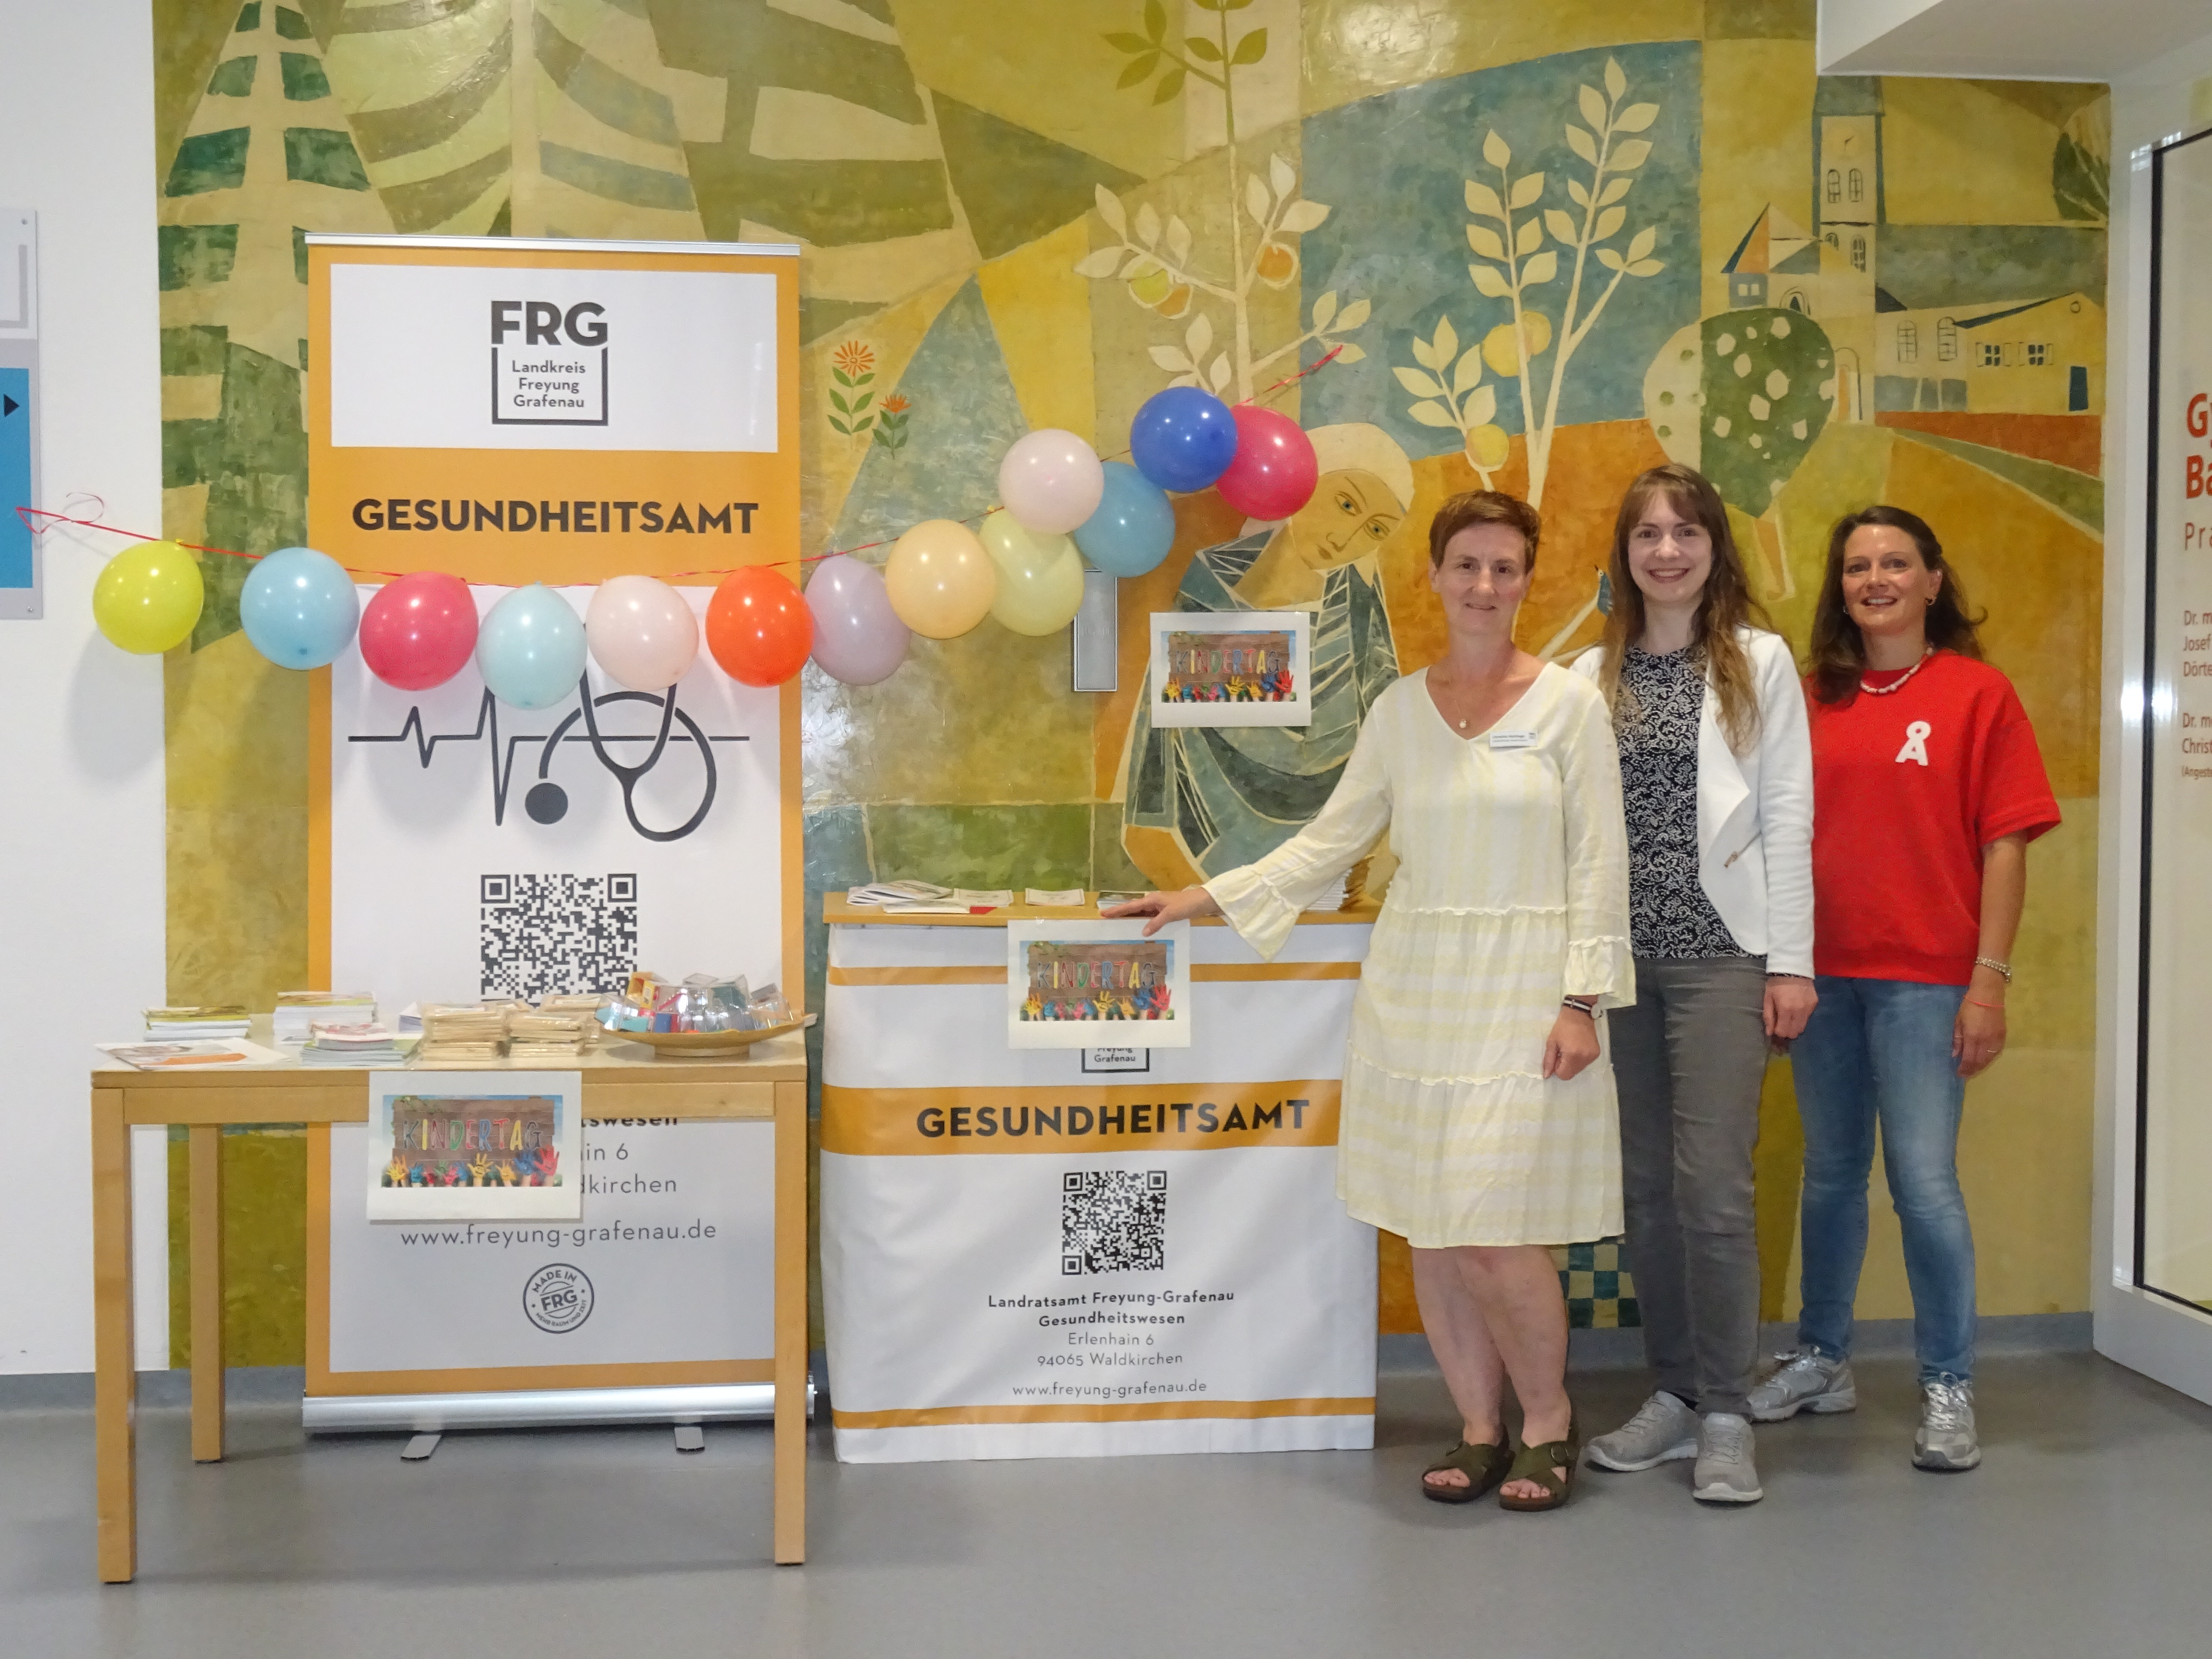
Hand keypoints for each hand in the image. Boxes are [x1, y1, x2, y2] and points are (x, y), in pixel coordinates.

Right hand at [1100, 886, 1222, 937]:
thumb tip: (1142, 932)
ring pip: (1140, 914)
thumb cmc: (1186, 905)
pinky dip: (1142, 923)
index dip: (1117, 910)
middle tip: (1105, 920)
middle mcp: (1153, 902)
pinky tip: (1139, 930)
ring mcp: (1158, 907)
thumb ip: (1156, 923)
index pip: (1130, 906)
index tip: (1103, 913)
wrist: (1203, 902)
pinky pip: (1149, 918)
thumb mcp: (1171, 914)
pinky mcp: (1164, 912)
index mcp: (1152, 899)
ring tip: (1117, 927)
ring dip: (1130, 919)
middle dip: (1119, 914)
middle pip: (1132, 909)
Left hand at [1543, 1005, 1599, 1080]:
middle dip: (1564, 1066)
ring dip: (1572, 1063)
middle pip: (1572, 1074)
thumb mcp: (1551, 1042)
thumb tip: (1546, 1075)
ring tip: (1570, 1048)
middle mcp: (1585, 1058)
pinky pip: (1585, 1063)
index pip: (1564, 1075)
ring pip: (1578, 1070)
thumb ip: (1548, 1060)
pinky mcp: (1597, 1053)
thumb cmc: (1562, 1026)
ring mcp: (1592, 1056)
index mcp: (1572, 1055)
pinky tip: (1578, 1047)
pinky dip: (1579, 1059)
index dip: (1557, 1068)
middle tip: (1563, 1051)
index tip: (1557, 1056)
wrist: (1579, 1014)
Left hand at [1764, 975, 1816, 1048]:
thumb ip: (1768, 1016)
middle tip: (1782, 1024)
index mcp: (1785, 1009)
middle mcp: (1799, 1011)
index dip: (1778, 1033)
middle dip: (1787, 1032)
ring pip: (1803, 1027)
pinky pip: (1808, 1017)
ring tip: (1789, 1018)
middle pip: (1795, 1032)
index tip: (1775, 1028)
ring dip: (1795, 1026)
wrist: (1793, 968)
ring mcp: (1809, 1008)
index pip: (1784, 1032)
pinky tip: (1797, 1009)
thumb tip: (1769, 1033)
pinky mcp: (1815, 1004)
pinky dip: (1802, 1017)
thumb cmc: (1776, 983)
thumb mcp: (1768, 998)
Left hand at [1954, 992, 2005, 1077]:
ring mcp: (1996, 1039)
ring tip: (1974, 1069)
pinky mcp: (2003, 1035)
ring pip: (1989, 1059)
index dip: (1965, 1069)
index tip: (1960, 1074)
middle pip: (1980, 1062)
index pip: (1969, 1059)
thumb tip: (1955, 1055)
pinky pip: (1997, 1052)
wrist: (1988, 995)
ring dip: (1982, 1066)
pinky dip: (1990, 1058)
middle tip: (1967, 1074)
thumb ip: (1957, 1040)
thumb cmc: (1969, 1006)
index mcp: (1972, 1037)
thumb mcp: (1958, 1022)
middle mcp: (1985, 1041)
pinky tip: (1985, 1060)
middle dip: (1973, 1070)